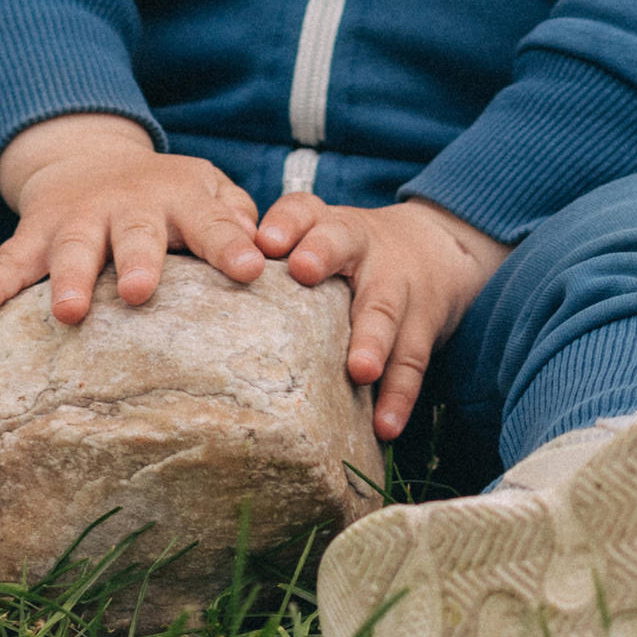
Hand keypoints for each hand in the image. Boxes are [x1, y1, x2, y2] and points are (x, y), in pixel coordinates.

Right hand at [0, 113, 263, 327]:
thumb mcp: (209, 193)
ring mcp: (78, 219)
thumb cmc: (168, 196)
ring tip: (68, 311)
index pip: (213, 223)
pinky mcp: (35, 232)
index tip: (252, 270)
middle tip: (141, 291)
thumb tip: (275, 255)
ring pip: (72, 247)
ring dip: (68, 277)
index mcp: (182, 200)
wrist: (89, 158)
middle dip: (137, 259)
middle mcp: (129, 206)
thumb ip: (237, 220)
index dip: (231, 245)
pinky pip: (10, 260)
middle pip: (135, 233)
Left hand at [254, 192, 509, 443]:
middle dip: (323, 254)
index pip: (304, 211)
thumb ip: (273, 260)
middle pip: (343, 242)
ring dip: (372, 340)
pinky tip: (386, 426)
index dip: (285, 222)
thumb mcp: (319, 237)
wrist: (436, 246)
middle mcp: (362, 246)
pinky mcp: (423, 324)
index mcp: (328, 224)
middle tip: (303, 269)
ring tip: (360, 371)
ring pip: (383, 308)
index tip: (263, 241)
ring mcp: (396, 284)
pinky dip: (399, 395)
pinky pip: (412, 360)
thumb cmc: (351, 252)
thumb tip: (200, 297)